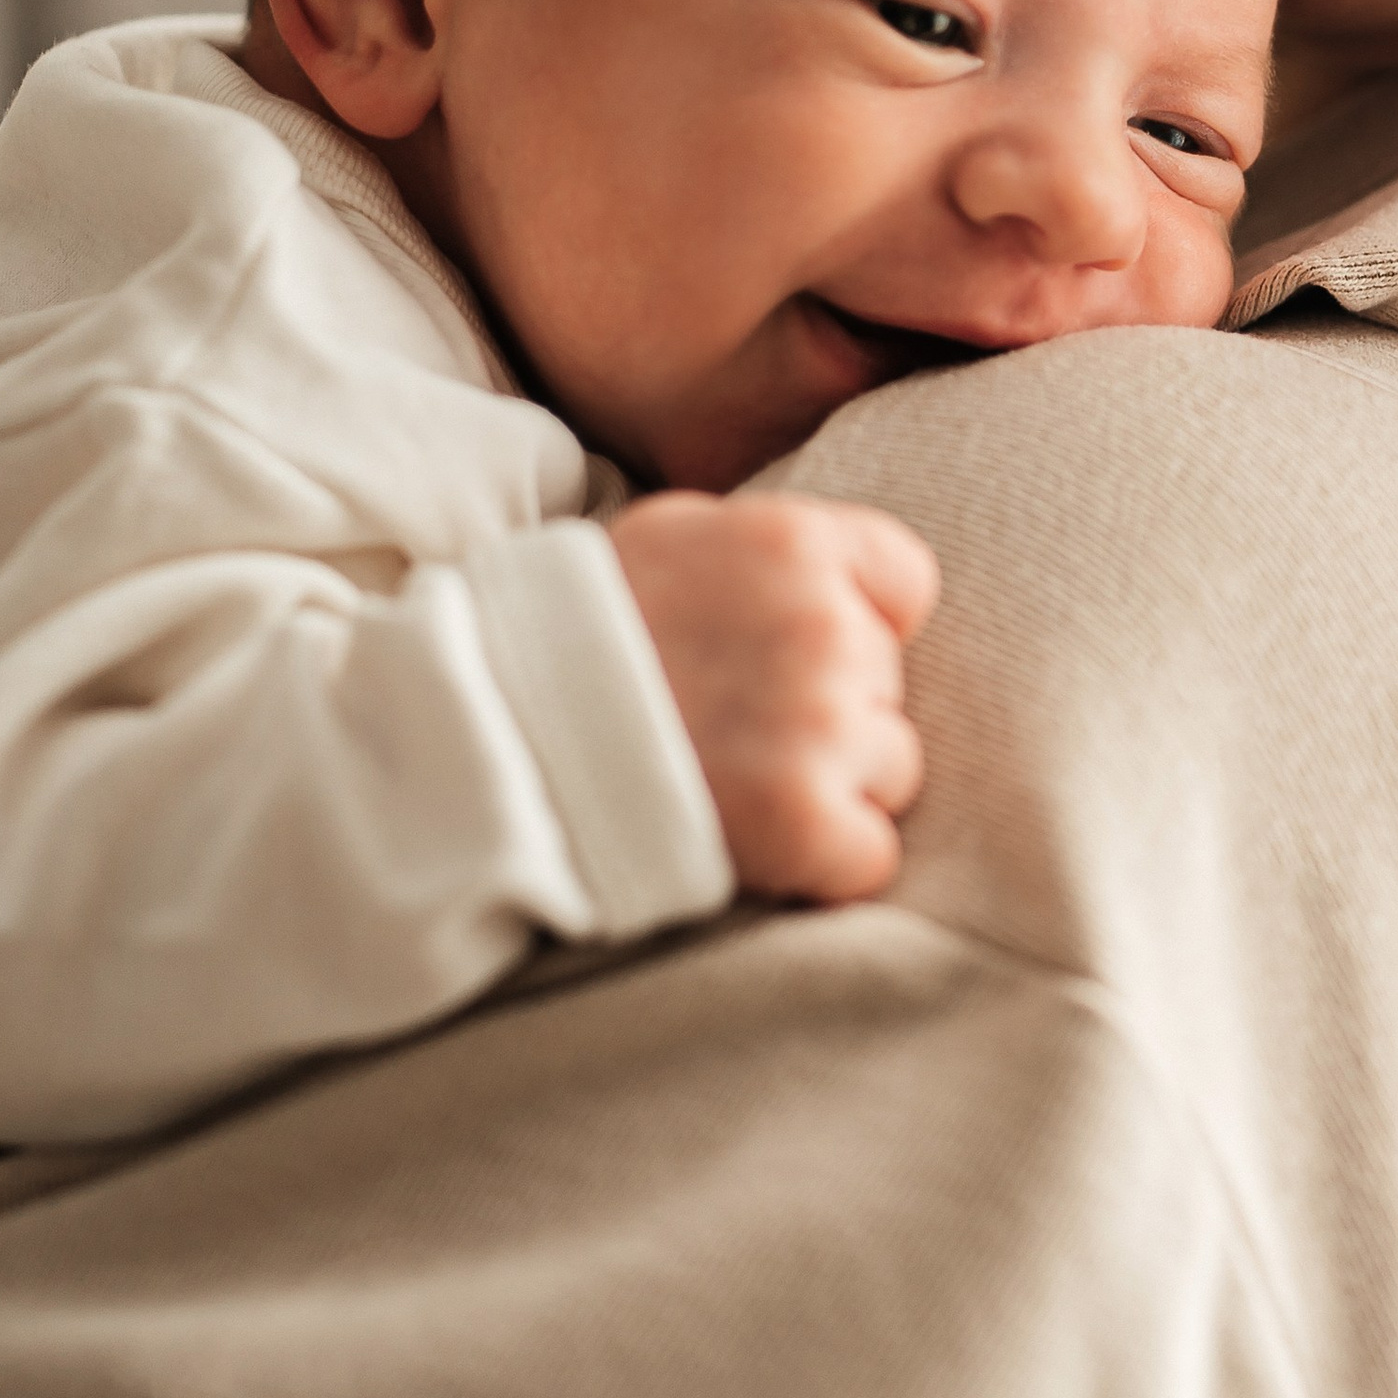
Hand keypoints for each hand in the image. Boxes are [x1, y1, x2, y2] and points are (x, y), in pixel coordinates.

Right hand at [609, 492, 938, 902]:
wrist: (491, 736)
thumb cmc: (578, 631)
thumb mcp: (676, 534)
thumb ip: (775, 548)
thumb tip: (853, 577)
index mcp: (796, 542)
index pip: (906, 583)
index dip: (859, 620)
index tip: (789, 649)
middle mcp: (825, 626)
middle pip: (889, 683)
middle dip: (830, 707)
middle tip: (728, 721)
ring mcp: (820, 727)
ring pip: (891, 769)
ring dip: (828, 786)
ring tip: (731, 778)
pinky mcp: (805, 822)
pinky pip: (869, 856)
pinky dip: (820, 863)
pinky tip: (749, 837)